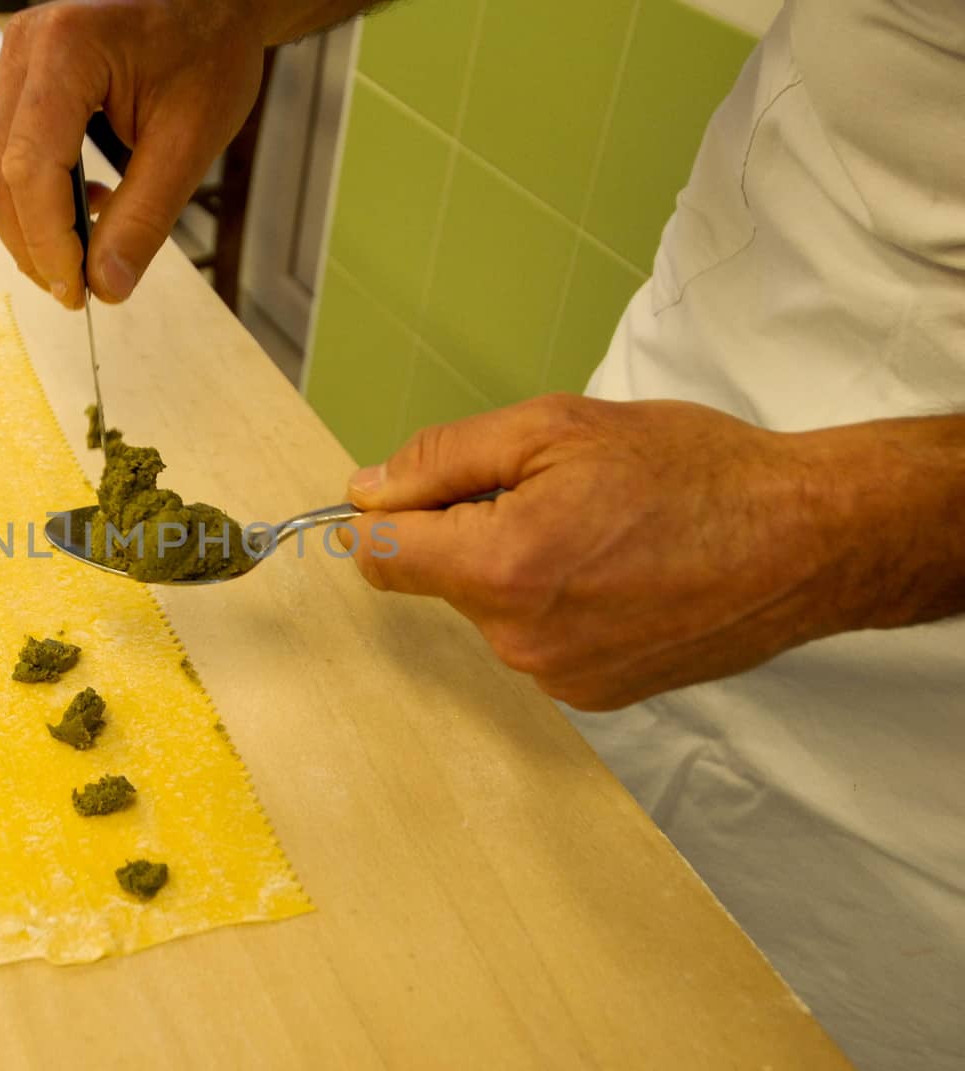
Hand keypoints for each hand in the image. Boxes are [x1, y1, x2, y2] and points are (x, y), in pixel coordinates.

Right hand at [0, 0, 265, 307]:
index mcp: (67, 49)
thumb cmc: (209, 49)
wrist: (212, 2)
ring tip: (82, 254)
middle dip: (30, 242)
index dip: (46, 241)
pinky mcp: (20, 76)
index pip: (30, 166)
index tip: (77, 292)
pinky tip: (83, 206)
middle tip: (77, 289)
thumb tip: (106, 287)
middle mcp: (24, 48)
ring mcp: (15, 59)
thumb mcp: (190, 139)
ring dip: (28, 224)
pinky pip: (4, 149)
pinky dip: (34, 194)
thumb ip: (145, 216)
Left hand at [341, 394, 898, 710]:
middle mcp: (519, 640)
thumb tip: (366, 491)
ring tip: (600, 531)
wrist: (803, 540)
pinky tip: (619, 572)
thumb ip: (443, 460)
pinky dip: (557, 603)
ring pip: (490, 608)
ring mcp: (557, 676)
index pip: (379, 555)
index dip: (388, 512)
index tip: (419, 490)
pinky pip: (536, 639)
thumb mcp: (554, 428)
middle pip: (438, 577)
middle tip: (554, 492)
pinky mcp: (593, 694)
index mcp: (501, 568)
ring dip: (517, 567)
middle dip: (470, 529)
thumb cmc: (692, 472)